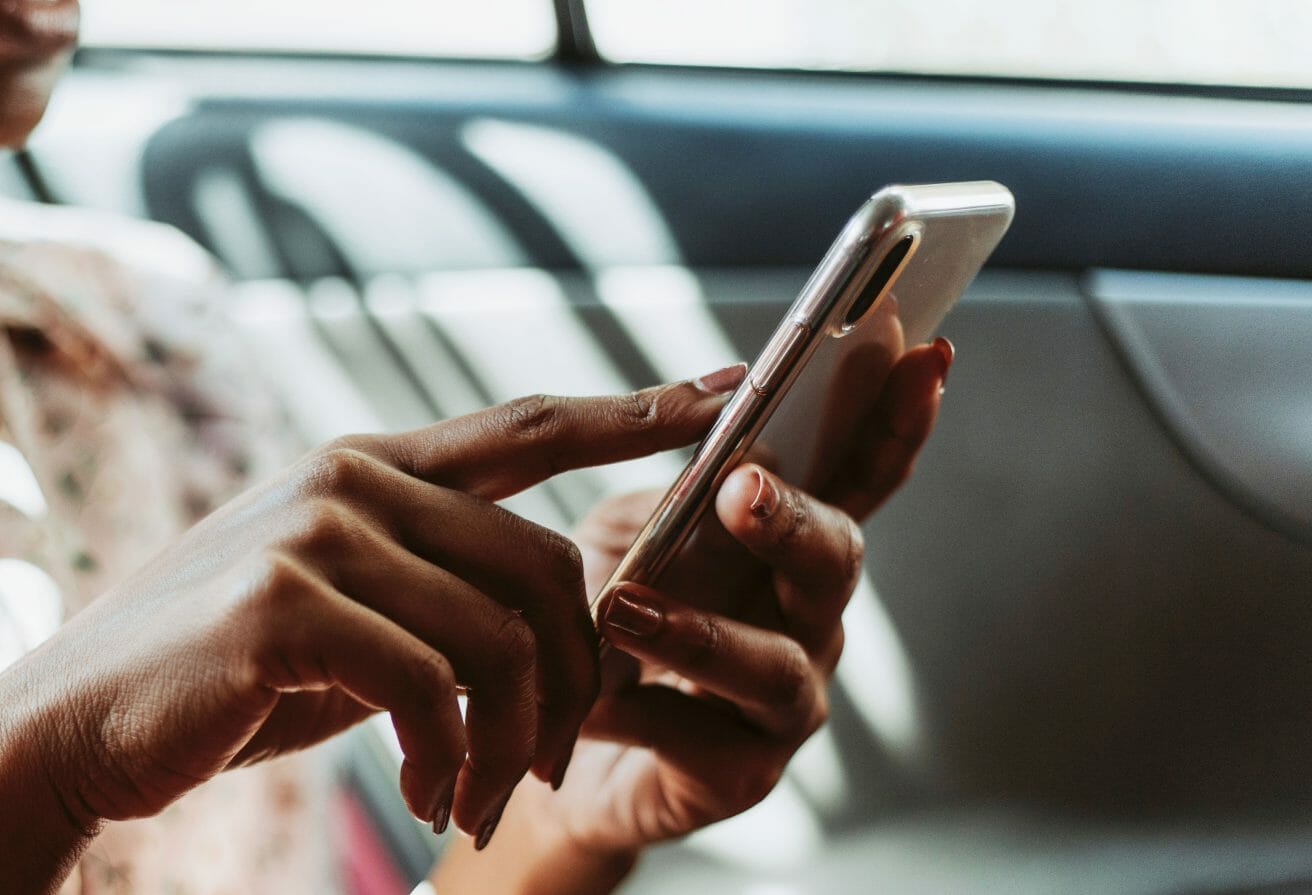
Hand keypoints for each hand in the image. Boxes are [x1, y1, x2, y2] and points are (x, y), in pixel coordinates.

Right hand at [0, 369, 746, 892]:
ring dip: (514, 742)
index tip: (728, 397)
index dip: (635, 410)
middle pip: (546, 562)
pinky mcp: (283, 604)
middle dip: (575, 679)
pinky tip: (429, 801)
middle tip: (547, 769)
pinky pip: (433, 687)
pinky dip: (452, 761)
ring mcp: (314, 532)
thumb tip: (557, 616)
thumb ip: (432, 586)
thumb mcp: (342, 616)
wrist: (75, 726)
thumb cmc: (220, 680)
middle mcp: (349, 478)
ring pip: (501, 635)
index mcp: (368, 466)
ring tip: (480, 803)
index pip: (529, 426)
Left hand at [433, 339, 951, 894]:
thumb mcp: (628, 531)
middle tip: (743, 488)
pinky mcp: (741, 773)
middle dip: (794, 521)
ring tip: (625, 609)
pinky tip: (590, 697)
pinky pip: (704, 740)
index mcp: (789, 544)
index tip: (926, 354)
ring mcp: (786, 701)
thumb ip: (676, 485)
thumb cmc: (603, 620)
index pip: (859, 475)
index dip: (897, 421)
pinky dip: (640, 711)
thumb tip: (717, 408)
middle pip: (835, 562)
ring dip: (702, 633)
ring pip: (775, 665)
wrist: (553, 740)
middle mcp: (807, 618)